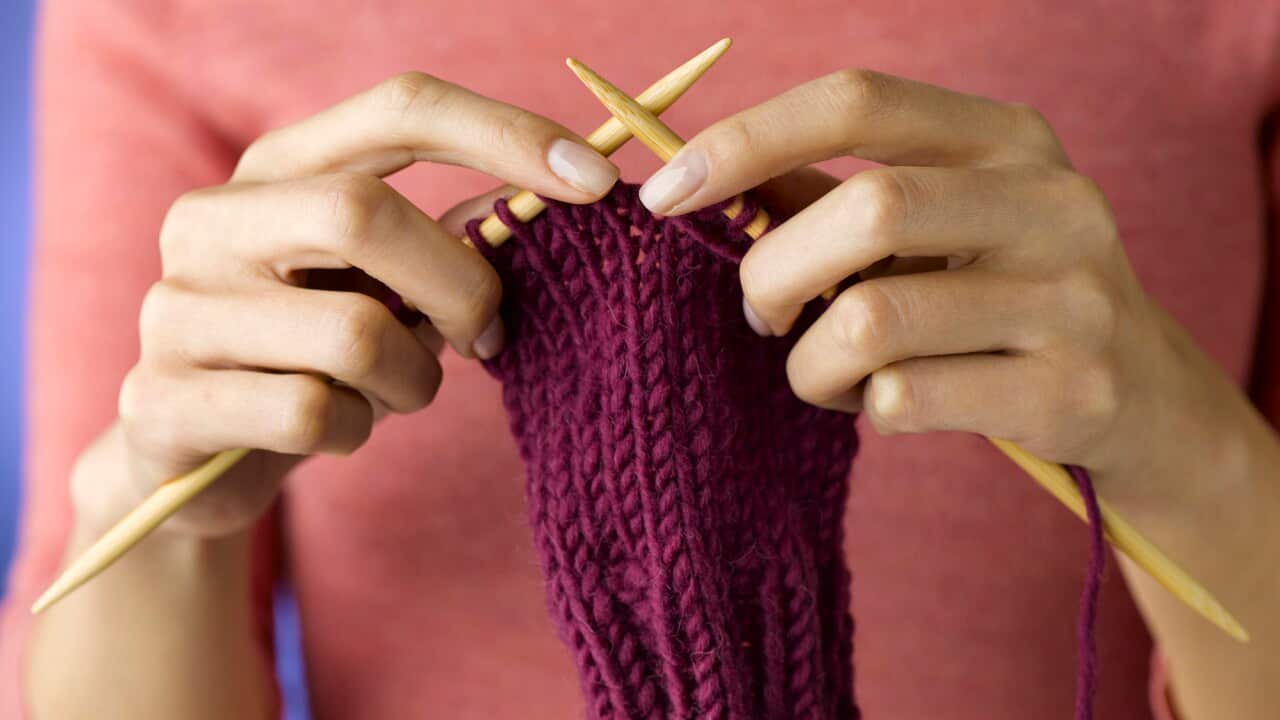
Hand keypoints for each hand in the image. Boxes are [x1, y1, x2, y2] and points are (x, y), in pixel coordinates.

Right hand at [82, 72, 618, 536]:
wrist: (197, 456)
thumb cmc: (315, 355)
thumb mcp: (383, 286)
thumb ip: (448, 241)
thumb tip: (550, 201)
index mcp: (277, 170)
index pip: (399, 109)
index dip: (504, 134)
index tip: (595, 179)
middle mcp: (211, 219)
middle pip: (362, 211)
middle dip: (460, 285)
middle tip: (487, 336)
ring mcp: (177, 308)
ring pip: (352, 334)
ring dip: (412, 380)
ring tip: (395, 392)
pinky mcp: (164, 401)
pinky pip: (312, 415)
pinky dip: (355, 431)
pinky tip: (335, 430)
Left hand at [639, 69, 1205, 502]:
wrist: (1135, 393)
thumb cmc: (994, 296)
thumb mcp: (933, 226)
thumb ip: (826, 198)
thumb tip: (699, 181)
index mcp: (1006, 138)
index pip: (859, 101)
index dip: (748, 139)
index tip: (665, 193)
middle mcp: (1051, 202)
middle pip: (865, 210)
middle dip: (772, 273)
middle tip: (760, 315)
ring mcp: (1071, 299)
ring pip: (872, 323)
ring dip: (810, 363)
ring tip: (822, 373)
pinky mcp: (1069, 391)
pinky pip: (905, 401)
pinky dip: (863, 409)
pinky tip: (881, 405)